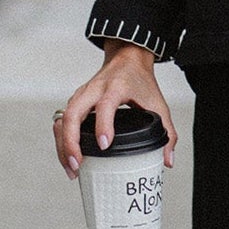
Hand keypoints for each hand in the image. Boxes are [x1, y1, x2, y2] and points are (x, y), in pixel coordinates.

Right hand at [53, 42, 176, 178]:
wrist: (127, 59)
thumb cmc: (140, 81)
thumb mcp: (158, 104)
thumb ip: (167, 132)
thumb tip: (167, 160)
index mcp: (116, 86)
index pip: (105, 105)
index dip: (103, 125)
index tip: (104, 145)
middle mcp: (94, 89)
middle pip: (73, 113)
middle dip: (71, 141)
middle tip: (78, 164)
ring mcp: (82, 95)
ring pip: (63, 119)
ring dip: (63, 145)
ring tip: (72, 168)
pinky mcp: (75, 102)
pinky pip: (62, 121)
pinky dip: (62, 140)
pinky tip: (68, 157)